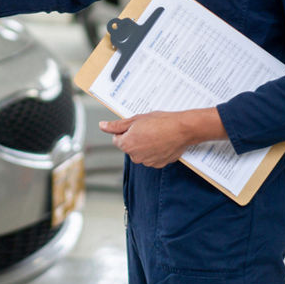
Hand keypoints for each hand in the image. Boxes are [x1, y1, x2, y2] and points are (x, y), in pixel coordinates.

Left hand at [99, 108, 225, 167]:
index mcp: (127, 144)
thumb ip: (116, 125)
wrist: (182, 129)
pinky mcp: (159, 164)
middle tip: (147, 128)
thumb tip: (102, 126)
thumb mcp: (136, 119)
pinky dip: (155, 151)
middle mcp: (135, 156)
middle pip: (129, 147)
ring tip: (157, 134)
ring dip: (145, 145)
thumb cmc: (160, 121)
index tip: (135, 125)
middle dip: (134, 138)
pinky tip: (162, 142)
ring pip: (141, 152)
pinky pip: (152, 157)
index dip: (125, 131)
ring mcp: (148, 162)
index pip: (117, 139)